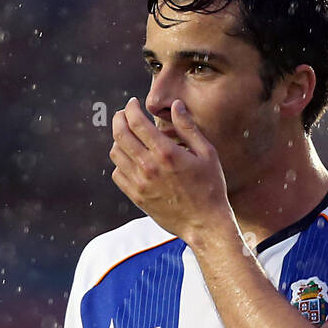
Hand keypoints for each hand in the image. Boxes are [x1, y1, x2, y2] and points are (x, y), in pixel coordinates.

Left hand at [110, 97, 231, 242]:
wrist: (205, 224)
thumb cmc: (211, 188)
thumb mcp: (207, 154)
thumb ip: (188, 128)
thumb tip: (176, 105)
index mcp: (166, 153)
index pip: (136, 122)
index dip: (131, 108)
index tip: (132, 103)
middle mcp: (149, 167)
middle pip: (120, 134)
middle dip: (119, 119)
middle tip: (123, 115)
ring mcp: (140, 184)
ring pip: (116, 154)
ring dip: (118, 140)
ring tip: (127, 136)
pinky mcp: (137, 198)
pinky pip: (118, 174)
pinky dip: (120, 163)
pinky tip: (130, 160)